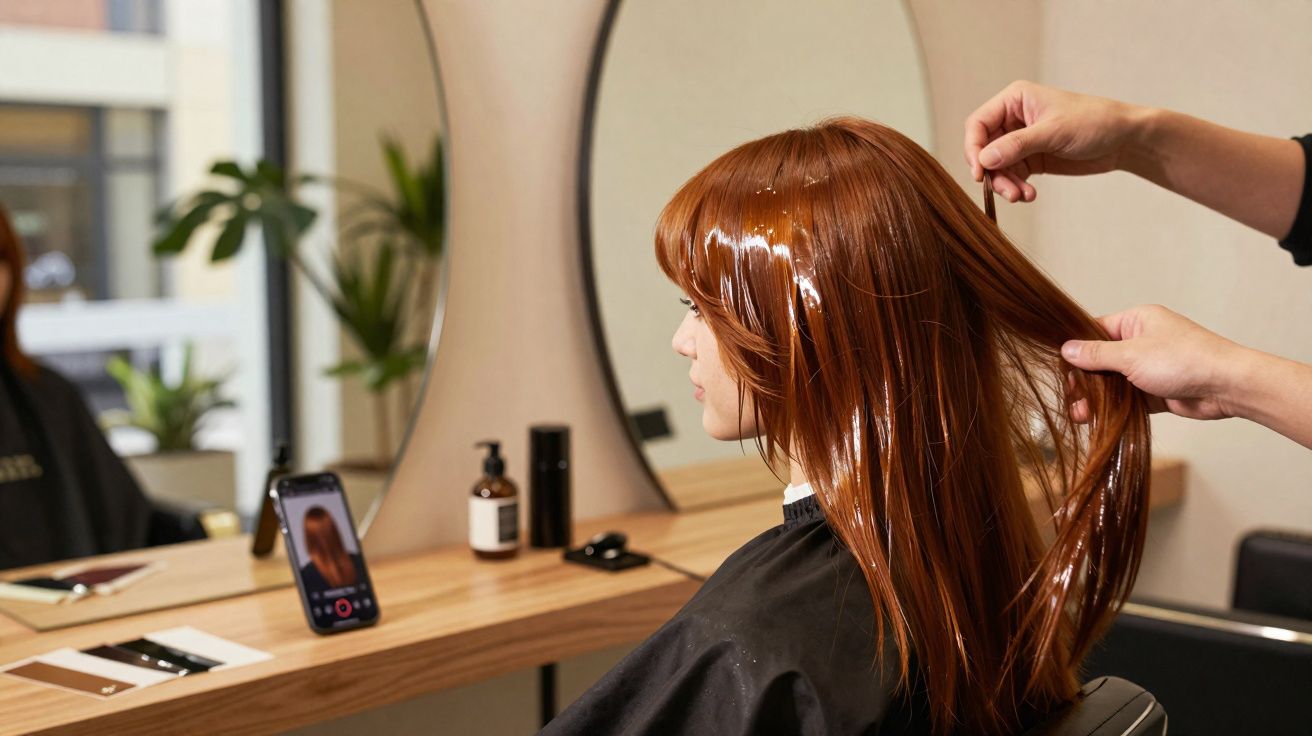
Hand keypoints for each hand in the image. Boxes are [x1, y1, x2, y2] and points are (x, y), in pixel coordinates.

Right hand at [964, 81, 1141, 202]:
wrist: (1124, 140)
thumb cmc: (1094, 122)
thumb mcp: (1054, 132)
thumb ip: (1017, 145)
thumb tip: (984, 159)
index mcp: (1015, 100)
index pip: (978, 124)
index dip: (973, 148)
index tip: (979, 172)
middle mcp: (1013, 118)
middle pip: (984, 149)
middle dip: (994, 173)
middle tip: (1008, 192)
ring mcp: (1020, 140)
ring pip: (996, 167)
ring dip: (1006, 185)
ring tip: (1022, 196)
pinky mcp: (1030, 159)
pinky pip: (1011, 176)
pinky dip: (1016, 188)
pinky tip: (1030, 195)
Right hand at [1062, 305, 1246, 421]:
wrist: (1226, 386)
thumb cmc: (1184, 360)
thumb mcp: (1131, 355)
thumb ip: (1096, 354)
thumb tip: (1067, 349)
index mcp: (1137, 322)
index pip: (1095, 330)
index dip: (1077, 348)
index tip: (1060, 367)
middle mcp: (1142, 342)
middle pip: (1101, 359)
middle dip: (1084, 379)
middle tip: (1070, 396)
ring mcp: (1149, 367)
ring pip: (1112, 382)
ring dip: (1095, 397)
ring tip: (1079, 414)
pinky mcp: (1155, 391)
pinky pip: (1126, 399)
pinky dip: (1112, 408)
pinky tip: (1094, 419)